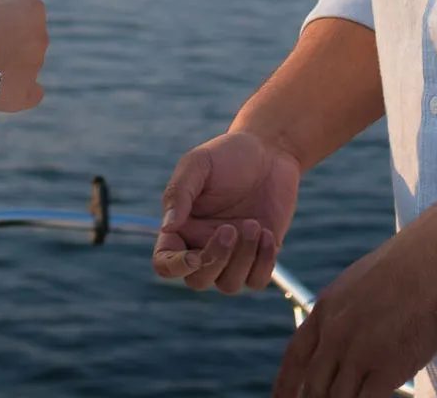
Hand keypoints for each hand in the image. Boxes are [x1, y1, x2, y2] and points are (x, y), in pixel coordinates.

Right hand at [0, 0, 47, 111]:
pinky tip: (3, 89)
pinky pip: (30, 91)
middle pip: (17, 35)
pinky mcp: (28, 90)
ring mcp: (37, 64)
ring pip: (22, 62)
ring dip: (4, 63)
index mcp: (30, 6)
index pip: (8, 7)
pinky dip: (19, 90)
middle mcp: (41, 34)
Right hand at [152, 130, 300, 293]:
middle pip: (197, 280)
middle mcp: (203, 246)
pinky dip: (263, 264)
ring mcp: (232, 255)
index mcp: (181, 227)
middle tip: (230, 228)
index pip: (165, 263)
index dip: (176, 267)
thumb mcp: (200, 163)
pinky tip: (268, 233)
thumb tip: (166, 227)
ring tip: (254, 224)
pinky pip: (256, 281)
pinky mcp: (260, 257)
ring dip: (242, 259)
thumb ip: (179, 192)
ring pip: (228, 284)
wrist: (270, 151)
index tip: (195, 255)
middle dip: (215, 259)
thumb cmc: (229, 155)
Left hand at [272, 221, 436, 397]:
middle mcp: (334, 335)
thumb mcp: (360, 282)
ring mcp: (358, 354)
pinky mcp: (386, 369)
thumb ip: (346, 311)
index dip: (285, 384)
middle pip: (314, 386)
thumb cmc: (408, 267)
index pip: (295, 357)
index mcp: (326, 310)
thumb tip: (344, 333)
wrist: (433, 261)